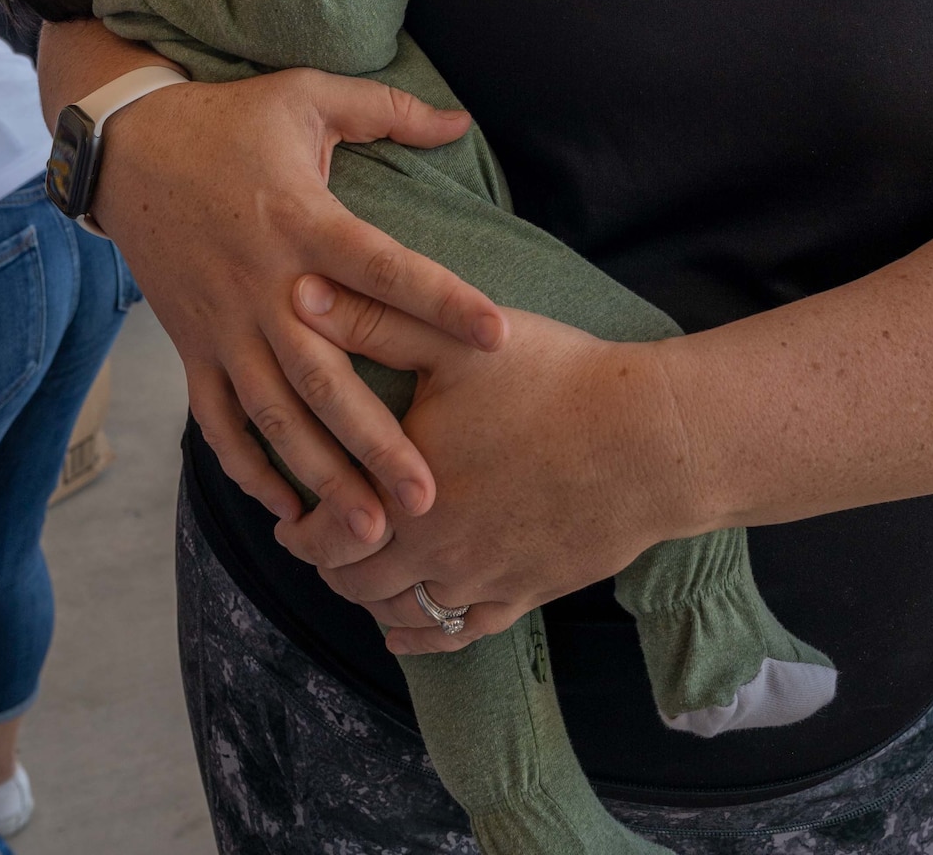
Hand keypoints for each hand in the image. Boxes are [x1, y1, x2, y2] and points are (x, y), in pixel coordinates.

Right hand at [90, 72, 504, 539]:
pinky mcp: (193, 346)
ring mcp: (223, 325)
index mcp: (302, 222)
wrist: (125, 149)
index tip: (495, 335)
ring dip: (321, 474)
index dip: (440, 300)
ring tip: (369, 526)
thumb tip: (462, 121)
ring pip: (274, 415)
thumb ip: (388, 110)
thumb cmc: (227, 120)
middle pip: (325, 375)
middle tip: (428, 494)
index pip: (383, 269)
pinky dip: (249, 469)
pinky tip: (288, 510)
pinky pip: (218, 421)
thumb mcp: (308, 96)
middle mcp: (265, 286)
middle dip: (376, 441)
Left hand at [275, 282, 692, 654]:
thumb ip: (374, 320)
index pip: (323, 532)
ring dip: (371, 599)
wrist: (646, 439)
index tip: (286, 516)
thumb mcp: (456, 340)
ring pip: (401, 613)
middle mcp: (434, 549)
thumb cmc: (554, 380)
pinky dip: (420, 637)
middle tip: (316, 544)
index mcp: (404, 489)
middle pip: (355, 581)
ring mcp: (482, 578)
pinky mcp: (527, 592)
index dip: (298, 527)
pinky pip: (457, 634)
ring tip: (360, 576)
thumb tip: (300, 295)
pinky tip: (405, 631)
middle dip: (329, 564)